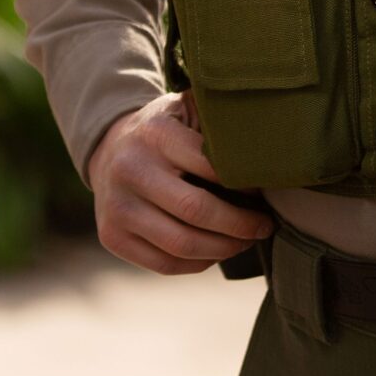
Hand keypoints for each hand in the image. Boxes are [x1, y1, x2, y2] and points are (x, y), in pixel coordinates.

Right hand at [84, 90, 275, 274]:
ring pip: (182, 245)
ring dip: (224, 249)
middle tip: (265, 226)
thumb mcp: (186, 111)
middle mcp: (131, 170)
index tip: (265, 192)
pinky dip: (199, 263)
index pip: (211, 167)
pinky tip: (216, 252)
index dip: (245, 185)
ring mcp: (117, 208)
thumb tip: (268, 150)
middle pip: (196, 211)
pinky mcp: (112, 237)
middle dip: (240, 225)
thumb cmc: (164, 132)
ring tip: (246, 241)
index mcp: (156, 134)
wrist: (108, 150)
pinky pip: (165, 264)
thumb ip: (219, 123)